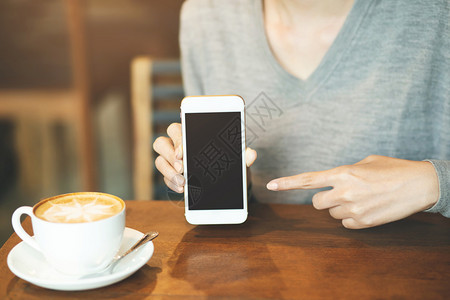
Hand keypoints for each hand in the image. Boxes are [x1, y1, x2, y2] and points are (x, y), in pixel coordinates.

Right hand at [153, 123, 256, 192]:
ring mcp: (170, 159)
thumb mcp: (236, 157)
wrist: (225, 177)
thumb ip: (242, 154)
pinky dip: (171, 183)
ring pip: (159, 159)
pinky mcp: (170, 173)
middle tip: (182, 168)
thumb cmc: (227, 159)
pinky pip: (164, 177)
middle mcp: (176, 144)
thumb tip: (251, 154)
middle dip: (170, 156)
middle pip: (162, 142)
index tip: (183, 151)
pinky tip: (183, 189)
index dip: (177, 139)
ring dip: (168, 171)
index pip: (177, 129)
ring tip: (183, 182)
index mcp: (190, 133)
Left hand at [266, 155, 438, 228]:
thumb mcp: (366, 162)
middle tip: (340, 193)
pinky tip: (366, 208)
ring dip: (340, 208)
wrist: (419, 185)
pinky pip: (346, 224)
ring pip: (332, 214)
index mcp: (342, 173)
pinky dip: (352, 218)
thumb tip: (335, 181)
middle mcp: (344, 192)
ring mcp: (353, 209)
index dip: (287, 183)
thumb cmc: (393, 169)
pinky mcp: (363, 223)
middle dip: (324, 200)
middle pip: (316, 203)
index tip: (271, 185)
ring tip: (361, 199)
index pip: (308, 180)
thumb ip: (345, 171)